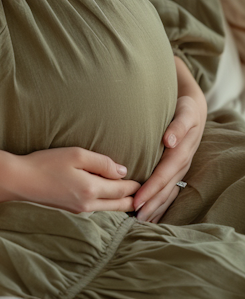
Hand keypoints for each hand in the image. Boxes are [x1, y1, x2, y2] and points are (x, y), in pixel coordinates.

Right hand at [8, 147, 140, 213]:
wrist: (20, 181)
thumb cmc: (46, 163)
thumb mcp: (75, 154)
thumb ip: (101, 162)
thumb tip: (123, 170)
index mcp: (91, 189)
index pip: (122, 189)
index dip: (136, 185)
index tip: (148, 180)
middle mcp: (88, 204)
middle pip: (119, 205)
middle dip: (134, 199)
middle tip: (147, 194)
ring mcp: (80, 211)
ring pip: (110, 210)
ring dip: (122, 204)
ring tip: (134, 199)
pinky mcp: (71, 211)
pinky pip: (98, 210)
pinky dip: (109, 206)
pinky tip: (109, 200)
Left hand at [133, 65, 206, 222]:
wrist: (194, 109)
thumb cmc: (184, 109)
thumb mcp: (185, 112)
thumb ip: (178, 126)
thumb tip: (169, 140)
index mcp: (180, 152)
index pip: (163, 175)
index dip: (151, 188)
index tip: (137, 200)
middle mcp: (181, 164)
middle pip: (165, 189)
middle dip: (151, 203)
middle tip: (134, 217)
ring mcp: (181, 169)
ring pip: (168, 193)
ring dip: (155, 207)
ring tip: (141, 220)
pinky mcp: (177, 170)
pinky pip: (170, 189)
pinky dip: (160, 202)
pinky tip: (151, 212)